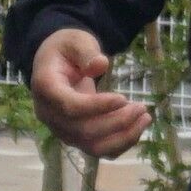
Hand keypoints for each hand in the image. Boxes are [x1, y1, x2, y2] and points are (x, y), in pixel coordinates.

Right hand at [28, 27, 151, 159]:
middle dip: (117, 122)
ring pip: (92, 147)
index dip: (97, 107)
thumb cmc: (66, 50)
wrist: (54, 65)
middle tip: (141, 107)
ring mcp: (62, 130)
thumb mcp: (75, 41)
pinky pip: (99, 150)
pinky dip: (121, 143)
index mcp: (46, 88)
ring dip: (122, 137)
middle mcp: (49, 115)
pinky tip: (138, 127)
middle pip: (83, 130)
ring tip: (145, 118)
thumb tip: (101, 65)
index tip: (123, 98)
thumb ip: (86, 51)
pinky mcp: (75, 137)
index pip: (69, 107)